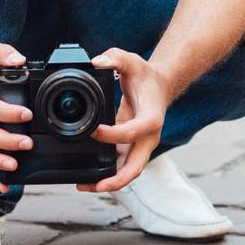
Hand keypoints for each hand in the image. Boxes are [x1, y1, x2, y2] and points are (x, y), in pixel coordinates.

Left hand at [76, 48, 172, 193]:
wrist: (159, 85)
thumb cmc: (146, 76)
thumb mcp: (131, 61)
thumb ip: (115, 58)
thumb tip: (97, 61)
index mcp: (152, 119)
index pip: (132, 133)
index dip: (113, 135)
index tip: (94, 130)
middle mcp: (149, 137)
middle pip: (136, 166)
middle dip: (117, 179)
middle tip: (96, 185)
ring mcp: (141, 145)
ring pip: (128, 171)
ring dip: (110, 181)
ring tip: (85, 186)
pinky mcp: (132, 146)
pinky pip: (121, 164)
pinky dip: (107, 172)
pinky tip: (89, 176)